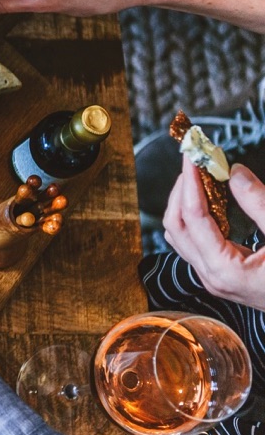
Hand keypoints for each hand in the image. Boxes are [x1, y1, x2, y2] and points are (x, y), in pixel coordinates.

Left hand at [164, 162, 264, 310]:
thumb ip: (259, 205)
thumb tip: (234, 173)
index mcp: (225, 271)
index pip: (193, 217)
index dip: (190, 182)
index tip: (191, 156)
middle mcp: (211, 276)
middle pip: (177, 225)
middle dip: (181, 190)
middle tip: (194, 162)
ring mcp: (213, 277)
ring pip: (180, 234)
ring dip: (184, 203)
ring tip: (199, 176)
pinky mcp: (219, 274)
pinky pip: (193, 242)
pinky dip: (194, 217)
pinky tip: (208, 199)